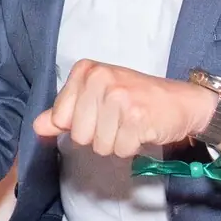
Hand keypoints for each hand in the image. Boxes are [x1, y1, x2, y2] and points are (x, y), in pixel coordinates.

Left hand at [32, 59, 220, 159]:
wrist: (183, 102)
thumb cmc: (138, 98)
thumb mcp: (97, 97)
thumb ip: (64, 112)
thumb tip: (37, 127)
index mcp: (85, 70)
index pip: (60, 118)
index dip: (79, 125)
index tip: (100, 113)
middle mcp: (100, 79)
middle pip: (79, 135)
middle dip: (98, 136)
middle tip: (119, 120)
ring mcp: (118, 97)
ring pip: (99, 146)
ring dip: (116, 143)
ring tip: (130, 125)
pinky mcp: (136, 117)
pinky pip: (120, 150)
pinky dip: (131, 147)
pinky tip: (142, 130)